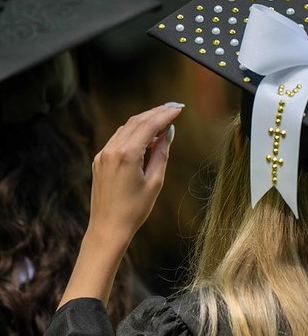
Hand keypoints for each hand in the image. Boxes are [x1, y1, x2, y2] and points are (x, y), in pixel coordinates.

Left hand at [87, 103, 183, 246]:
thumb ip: (162, 153)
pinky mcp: (99, 160)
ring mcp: (103, 154)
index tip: (179, 108)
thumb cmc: (135, 209)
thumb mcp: (155, 181)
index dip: (165, 115)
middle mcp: (112, 150)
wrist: (108, 228)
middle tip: (174, 107)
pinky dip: (134, 132)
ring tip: (163, 119)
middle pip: (137, 121)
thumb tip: (168, 133)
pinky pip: (118, 138)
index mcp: (127, 154)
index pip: (149, 125)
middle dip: (156, 112)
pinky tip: (147, 136)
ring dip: (145, 121)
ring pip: (126, 127)